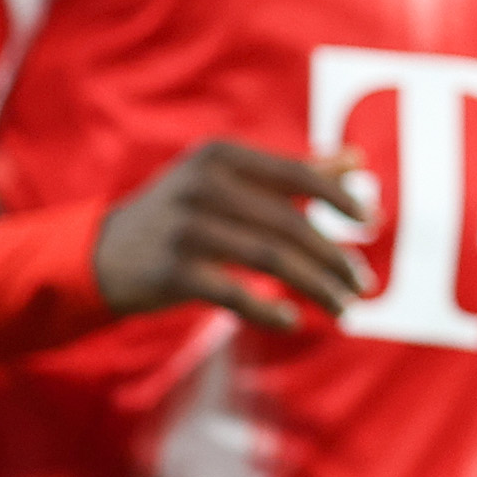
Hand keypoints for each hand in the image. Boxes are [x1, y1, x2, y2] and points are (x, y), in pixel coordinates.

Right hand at [90, 141, 374, 334]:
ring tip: (344, 308)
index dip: (340, 198)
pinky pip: (234, 293)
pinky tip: (292, 321)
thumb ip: (293, 172)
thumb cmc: (183, 214)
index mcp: (221, 156)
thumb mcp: (230, 181)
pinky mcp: (171, 271)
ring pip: (271, 259)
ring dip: (315, 286)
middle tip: (363, 283)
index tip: (374, 222)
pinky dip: (268, 310)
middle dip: (334, 256)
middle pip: (289, 223)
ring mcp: (185, 228)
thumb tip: (358, 161)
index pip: (297, 174)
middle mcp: (203, 185)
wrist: (102, 254)